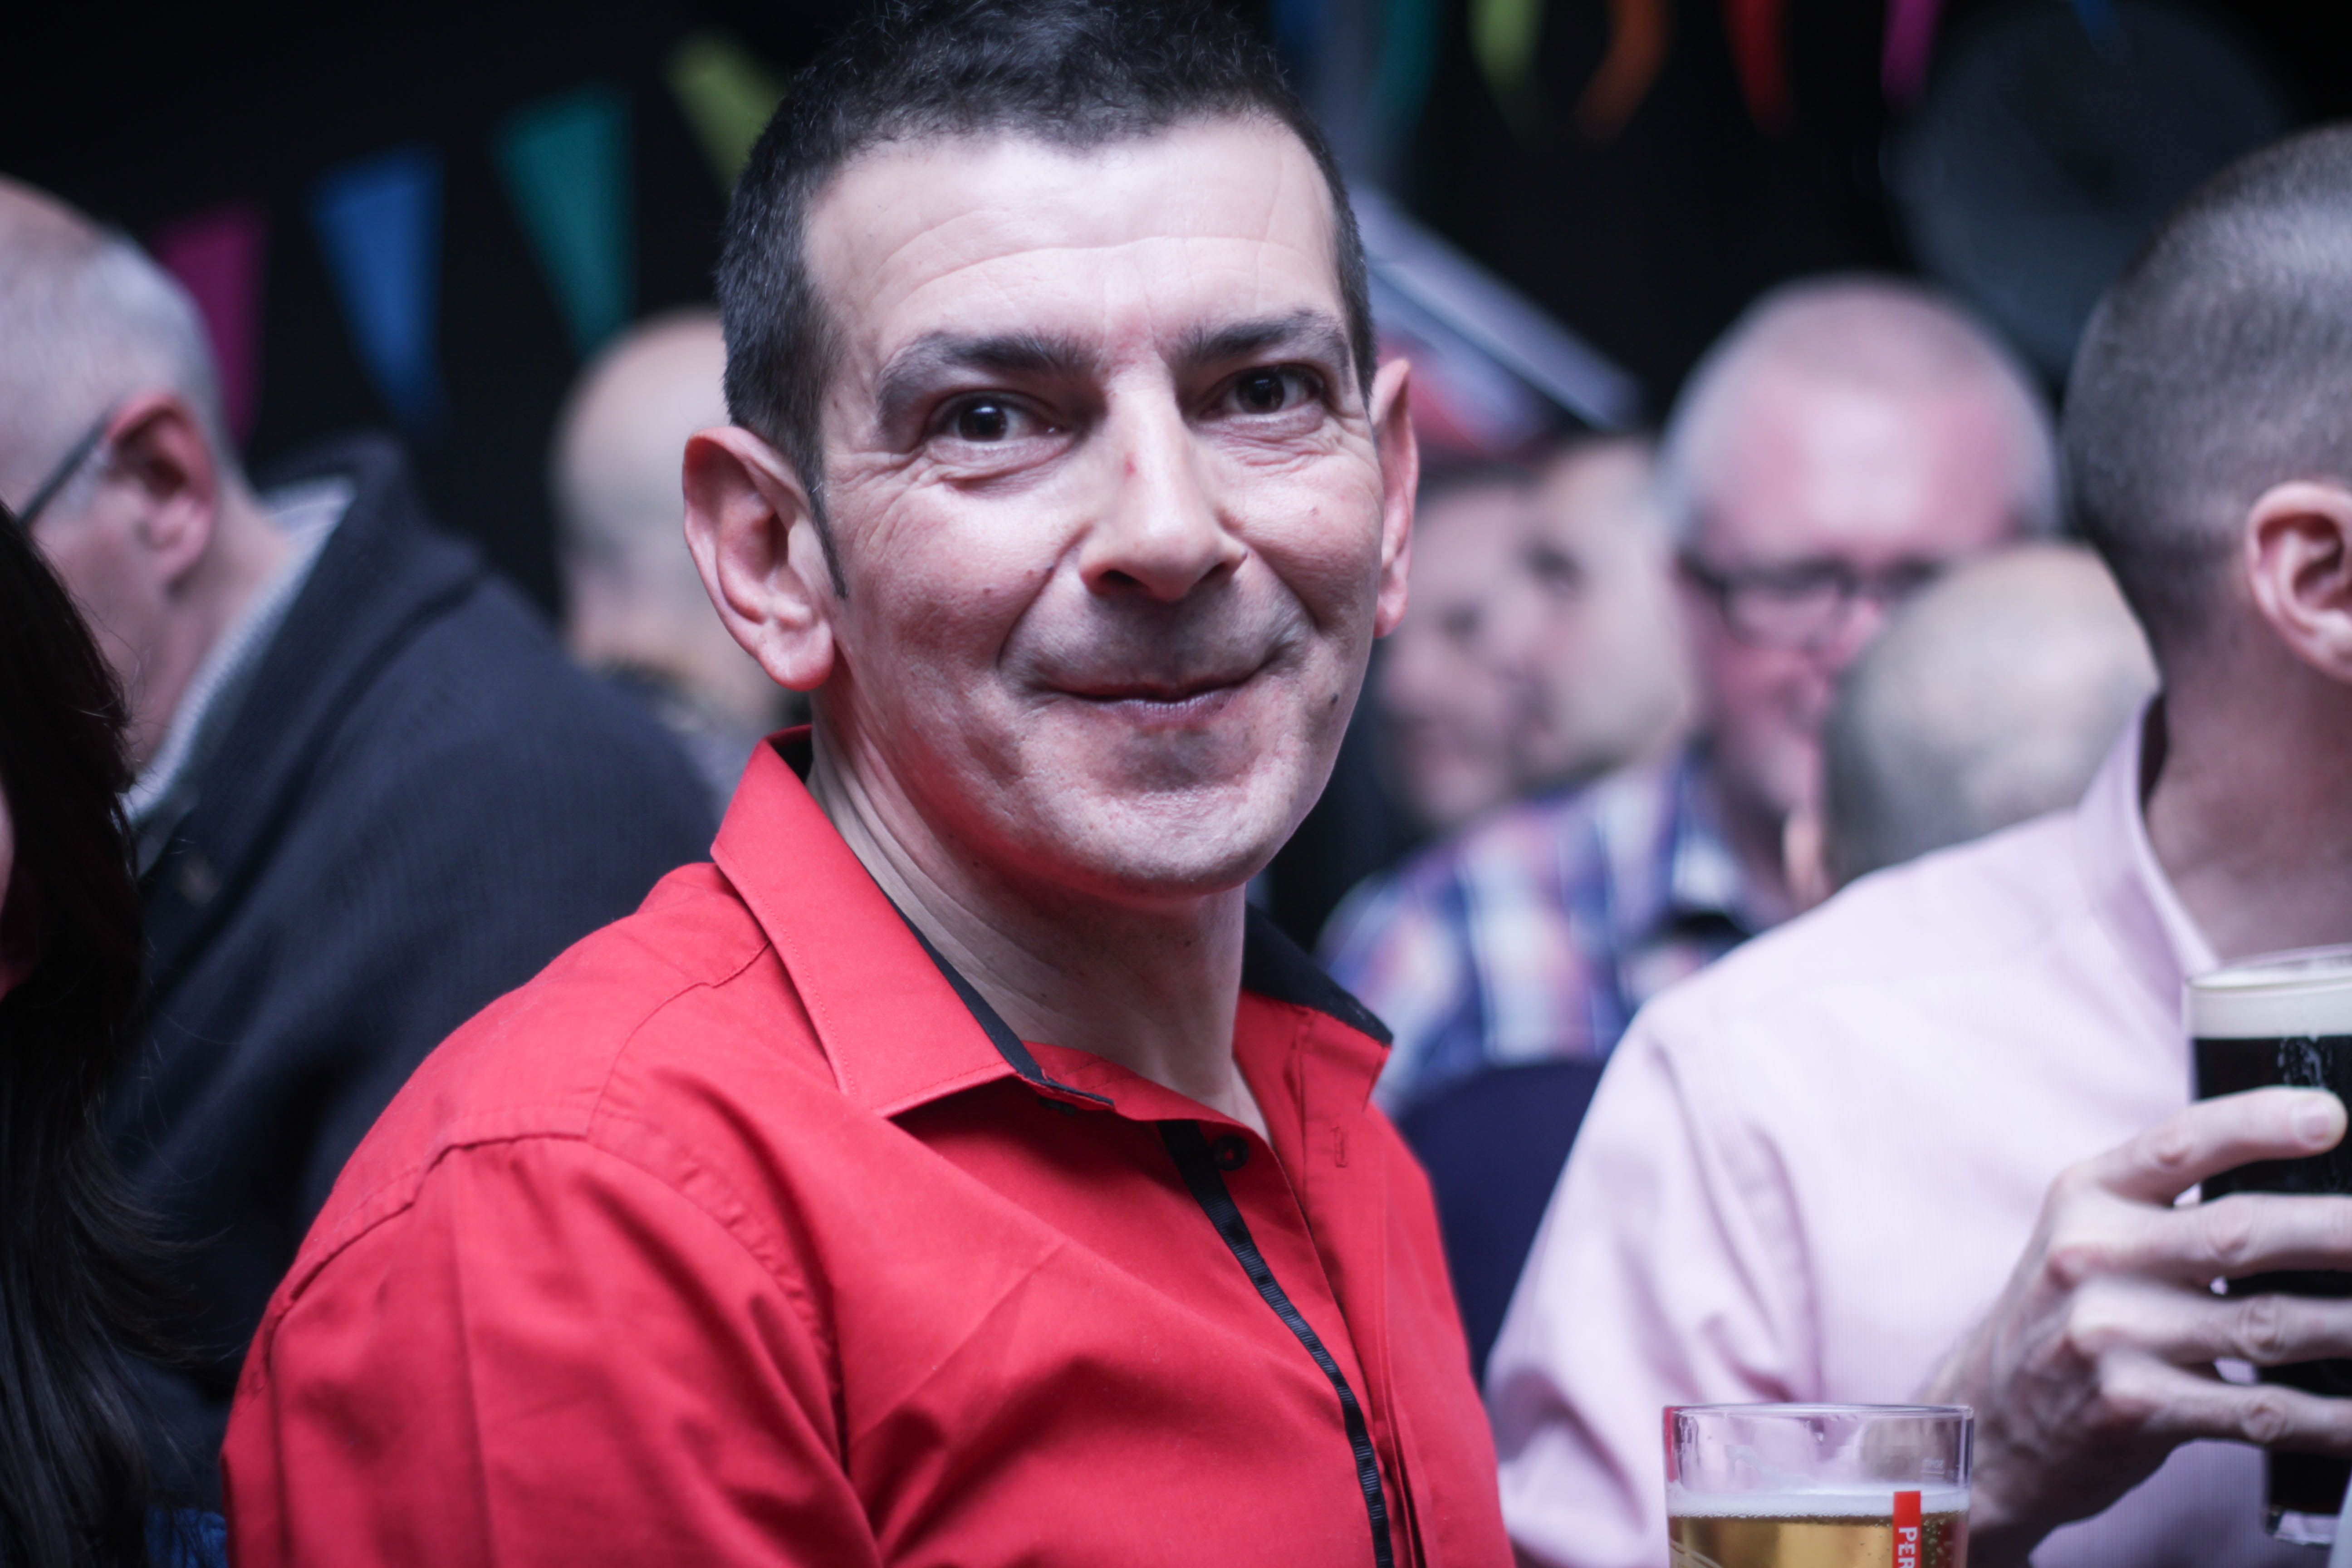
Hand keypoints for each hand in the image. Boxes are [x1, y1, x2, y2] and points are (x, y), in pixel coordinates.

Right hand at [1923, 1087, 2351, 1565]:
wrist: (1990, 1420)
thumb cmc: (2065, 1314)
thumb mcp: (2088, 1235)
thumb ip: (2170, 1207)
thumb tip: (2307, 1192)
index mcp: (2086, 1197)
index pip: (2181, 1143)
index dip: (2261, 1125)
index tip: (2331, 1116)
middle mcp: (2091, 1257)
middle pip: (2239, 1234)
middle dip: (2338, 1231)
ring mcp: (2110, 1335)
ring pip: (2267, 1324)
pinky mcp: (2136, 1409)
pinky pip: (2261, 1411)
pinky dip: (2332, 1418)